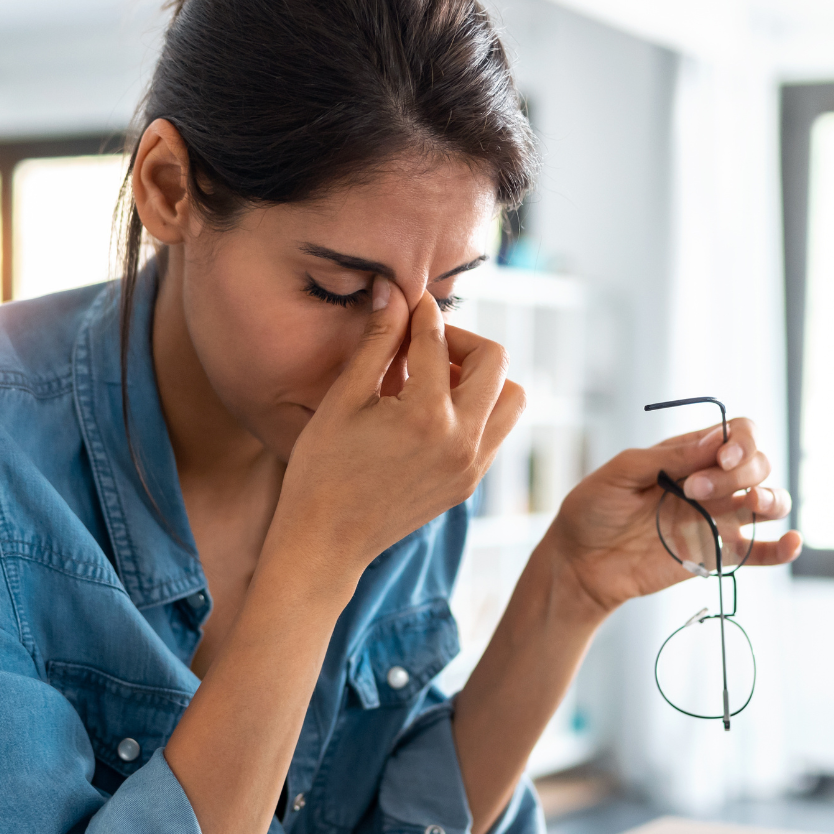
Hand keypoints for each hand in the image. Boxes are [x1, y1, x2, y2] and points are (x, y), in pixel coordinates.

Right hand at [274, 277, 525, 574]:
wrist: (326, 543)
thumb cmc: (321, 470)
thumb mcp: (344, 399)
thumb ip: (377, 342)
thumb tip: (393, 290)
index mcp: (427, 415)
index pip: (437, 340)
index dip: (420, 312)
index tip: (408, 300)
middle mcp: (462, 441)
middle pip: (495, 361)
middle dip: (461, 340)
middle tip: (424, 344)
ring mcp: (472, 466)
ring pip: (511, 398)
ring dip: (482, 377)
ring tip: (436, 379)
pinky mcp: (470, 483)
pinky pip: (496, 431)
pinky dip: (478, 409)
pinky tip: (434, 411)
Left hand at [543, 418, 801, 615]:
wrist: (580, 563)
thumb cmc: (593, 510)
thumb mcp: (621, 473)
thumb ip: (668, 457)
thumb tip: (715, 441)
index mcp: (689, 454)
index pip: (738, 434)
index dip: (741, 441)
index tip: (720, 457)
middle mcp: (711, 483)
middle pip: (757, 464)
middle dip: (738, 472)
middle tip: (694, 490)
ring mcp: (717, 519)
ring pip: (769, 501)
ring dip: (771, 498)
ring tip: (752, 503)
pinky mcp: (717, 554)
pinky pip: (760, 551)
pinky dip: (782, 548)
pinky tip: (791, 542)